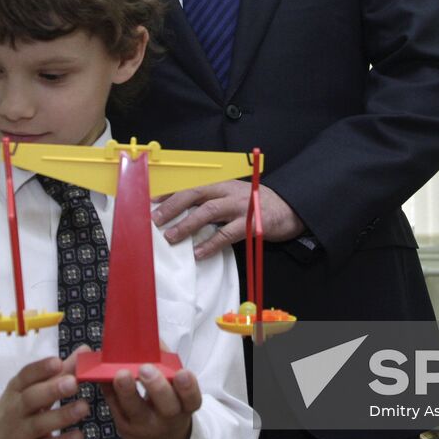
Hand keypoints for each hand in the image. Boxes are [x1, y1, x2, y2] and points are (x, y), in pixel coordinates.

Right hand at [0, 354, 88, 438]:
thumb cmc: (20, 408)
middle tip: (73, 383)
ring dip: (62, 416)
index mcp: (16, 389)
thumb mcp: (33, 388)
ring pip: (39, 424)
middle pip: (31, 398)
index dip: (41, 369)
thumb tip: (86, 351)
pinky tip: (79, 436)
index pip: (25, 376)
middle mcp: (15, 410)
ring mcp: (20, 433)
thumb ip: (60, 371)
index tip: (58, 362)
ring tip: (84, 407)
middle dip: (51, 390)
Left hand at [101, 364, 200, 438]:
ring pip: (135, 410)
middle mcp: (167, 419)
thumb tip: (151, 337)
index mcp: (184, 406)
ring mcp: (144, 425)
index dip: (188, 388)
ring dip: (127, 391)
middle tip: (145, 369)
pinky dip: (109, 390)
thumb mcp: (175, 387)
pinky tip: (102, 376)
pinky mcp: (124, 426)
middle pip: (166, 407)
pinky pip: (115, 407)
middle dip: (156, 387)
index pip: (191, 399)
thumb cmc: (168, 403)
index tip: (181, 373)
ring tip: (121, 374)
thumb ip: (166, 362)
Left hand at [153, 180, 303, 259]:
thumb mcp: (232, 197)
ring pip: (209, 212)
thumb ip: (211, 202)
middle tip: (155, 219)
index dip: (170, 193)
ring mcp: (239, 207)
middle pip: (195, 195)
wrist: (288, 209)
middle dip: (173, 206)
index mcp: (221, 185)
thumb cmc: (254, 204)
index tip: (150, 202)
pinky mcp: (250, 224)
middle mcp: (227, 192)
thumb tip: (182, 214)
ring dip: (187, 224)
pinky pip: (227, 234)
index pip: (191, 186)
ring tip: (171, 237)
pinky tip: (199, 253)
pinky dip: (211, 244)